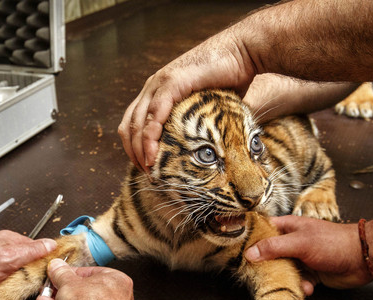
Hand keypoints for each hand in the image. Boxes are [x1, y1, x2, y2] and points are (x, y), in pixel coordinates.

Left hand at [0, 230, 55, 299]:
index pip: (38, 248)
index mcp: (10, 241)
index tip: (56, 271)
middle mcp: (5, 252)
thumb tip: (51, 244)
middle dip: (36, 275)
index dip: (48, 259)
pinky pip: (8, 286)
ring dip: (22, 286)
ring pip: (20, 276)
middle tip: (40, 287)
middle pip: (30, 263)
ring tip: (25, 293)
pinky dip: (11, 292)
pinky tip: (11, 296)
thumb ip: (29, 251)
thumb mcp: (6, 257)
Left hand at [118, 27, 255, 170]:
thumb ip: (196, 126)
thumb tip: (204, 154)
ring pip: (137, 121)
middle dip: (134, 153)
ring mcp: (160, 83)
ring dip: (140, 149)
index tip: (146, 168)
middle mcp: (153, 87)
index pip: (132, 124)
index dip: (135, 148)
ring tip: (150, 168)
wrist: (244, 53)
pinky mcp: (172, 82)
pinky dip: (151, 136)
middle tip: (147, 174)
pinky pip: (154, 114)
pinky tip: (154, 153)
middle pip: (128, 125)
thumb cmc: (232, 80)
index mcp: (157, 92)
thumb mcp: (207, 109)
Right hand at [245, 216, 369, 292]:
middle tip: (261, 278)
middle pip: (269, 255)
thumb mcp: (299, 243)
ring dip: (286, 281)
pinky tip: (309, 288)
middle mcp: (291, 242)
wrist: (362, 258)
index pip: (262, 231)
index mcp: (288, 227)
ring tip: (294, 283)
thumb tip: (249, 254)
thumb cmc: (333, 243)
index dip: (249, 241)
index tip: (238, 254)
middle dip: (267, 268)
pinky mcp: (311, 273)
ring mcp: (301, 258)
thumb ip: (273, 247)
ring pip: (282, 272)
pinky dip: (301, 287)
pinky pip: (297, 282)